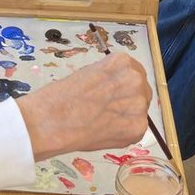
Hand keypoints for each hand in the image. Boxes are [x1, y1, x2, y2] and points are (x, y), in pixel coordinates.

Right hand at [15, 53, 150, 160]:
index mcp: (122, 62)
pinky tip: (105, 130)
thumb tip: (116, 90)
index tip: (115, 94)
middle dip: (128, 100)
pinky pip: (136, 130)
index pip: (134, 73)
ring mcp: (139, 104)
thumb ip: (109, 79)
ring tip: (103, 121)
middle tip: (109, 110)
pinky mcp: (138, 127)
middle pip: (141, 91)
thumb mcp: (88, 74)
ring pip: (139, 111)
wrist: (53, 120)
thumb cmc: (62, 95)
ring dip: (126, 117)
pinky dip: (124, 133)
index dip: (124, 86)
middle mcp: (135, 79)